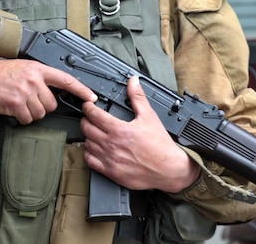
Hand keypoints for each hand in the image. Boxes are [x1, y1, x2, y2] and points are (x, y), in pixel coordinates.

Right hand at [0, 59, 96, 123]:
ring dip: (30, 113)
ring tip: (18, 102)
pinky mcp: (16, 103)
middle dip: (41, 106)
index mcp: (37, 68)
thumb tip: (53, 90)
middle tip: (27, 100)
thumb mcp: (21, 68)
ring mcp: (25, 91)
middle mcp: (33, 78)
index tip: (92, 97)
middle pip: (51, 104)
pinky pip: (27, 119)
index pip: (65, 79)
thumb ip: (38, 77)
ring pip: (40, 113)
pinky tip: (12, 108)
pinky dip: (21, 118)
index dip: (81, 89)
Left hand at [80, 76, 199, 192]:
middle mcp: (112, 145)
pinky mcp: (111, 172)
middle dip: (86, 120)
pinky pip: (90, 161)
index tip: (88, 106)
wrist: (169, 169)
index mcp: (119, 129)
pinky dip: (89, 153)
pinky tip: (95, 149)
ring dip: (88, 136)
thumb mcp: (149, 116)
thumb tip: (133, 82)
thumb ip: (137, 97)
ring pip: (87, 144)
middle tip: (90, 118)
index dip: (88, 108)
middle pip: (86, 129)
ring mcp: (110, 160)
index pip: (94, 115)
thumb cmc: (160, 145)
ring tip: (93, 132)